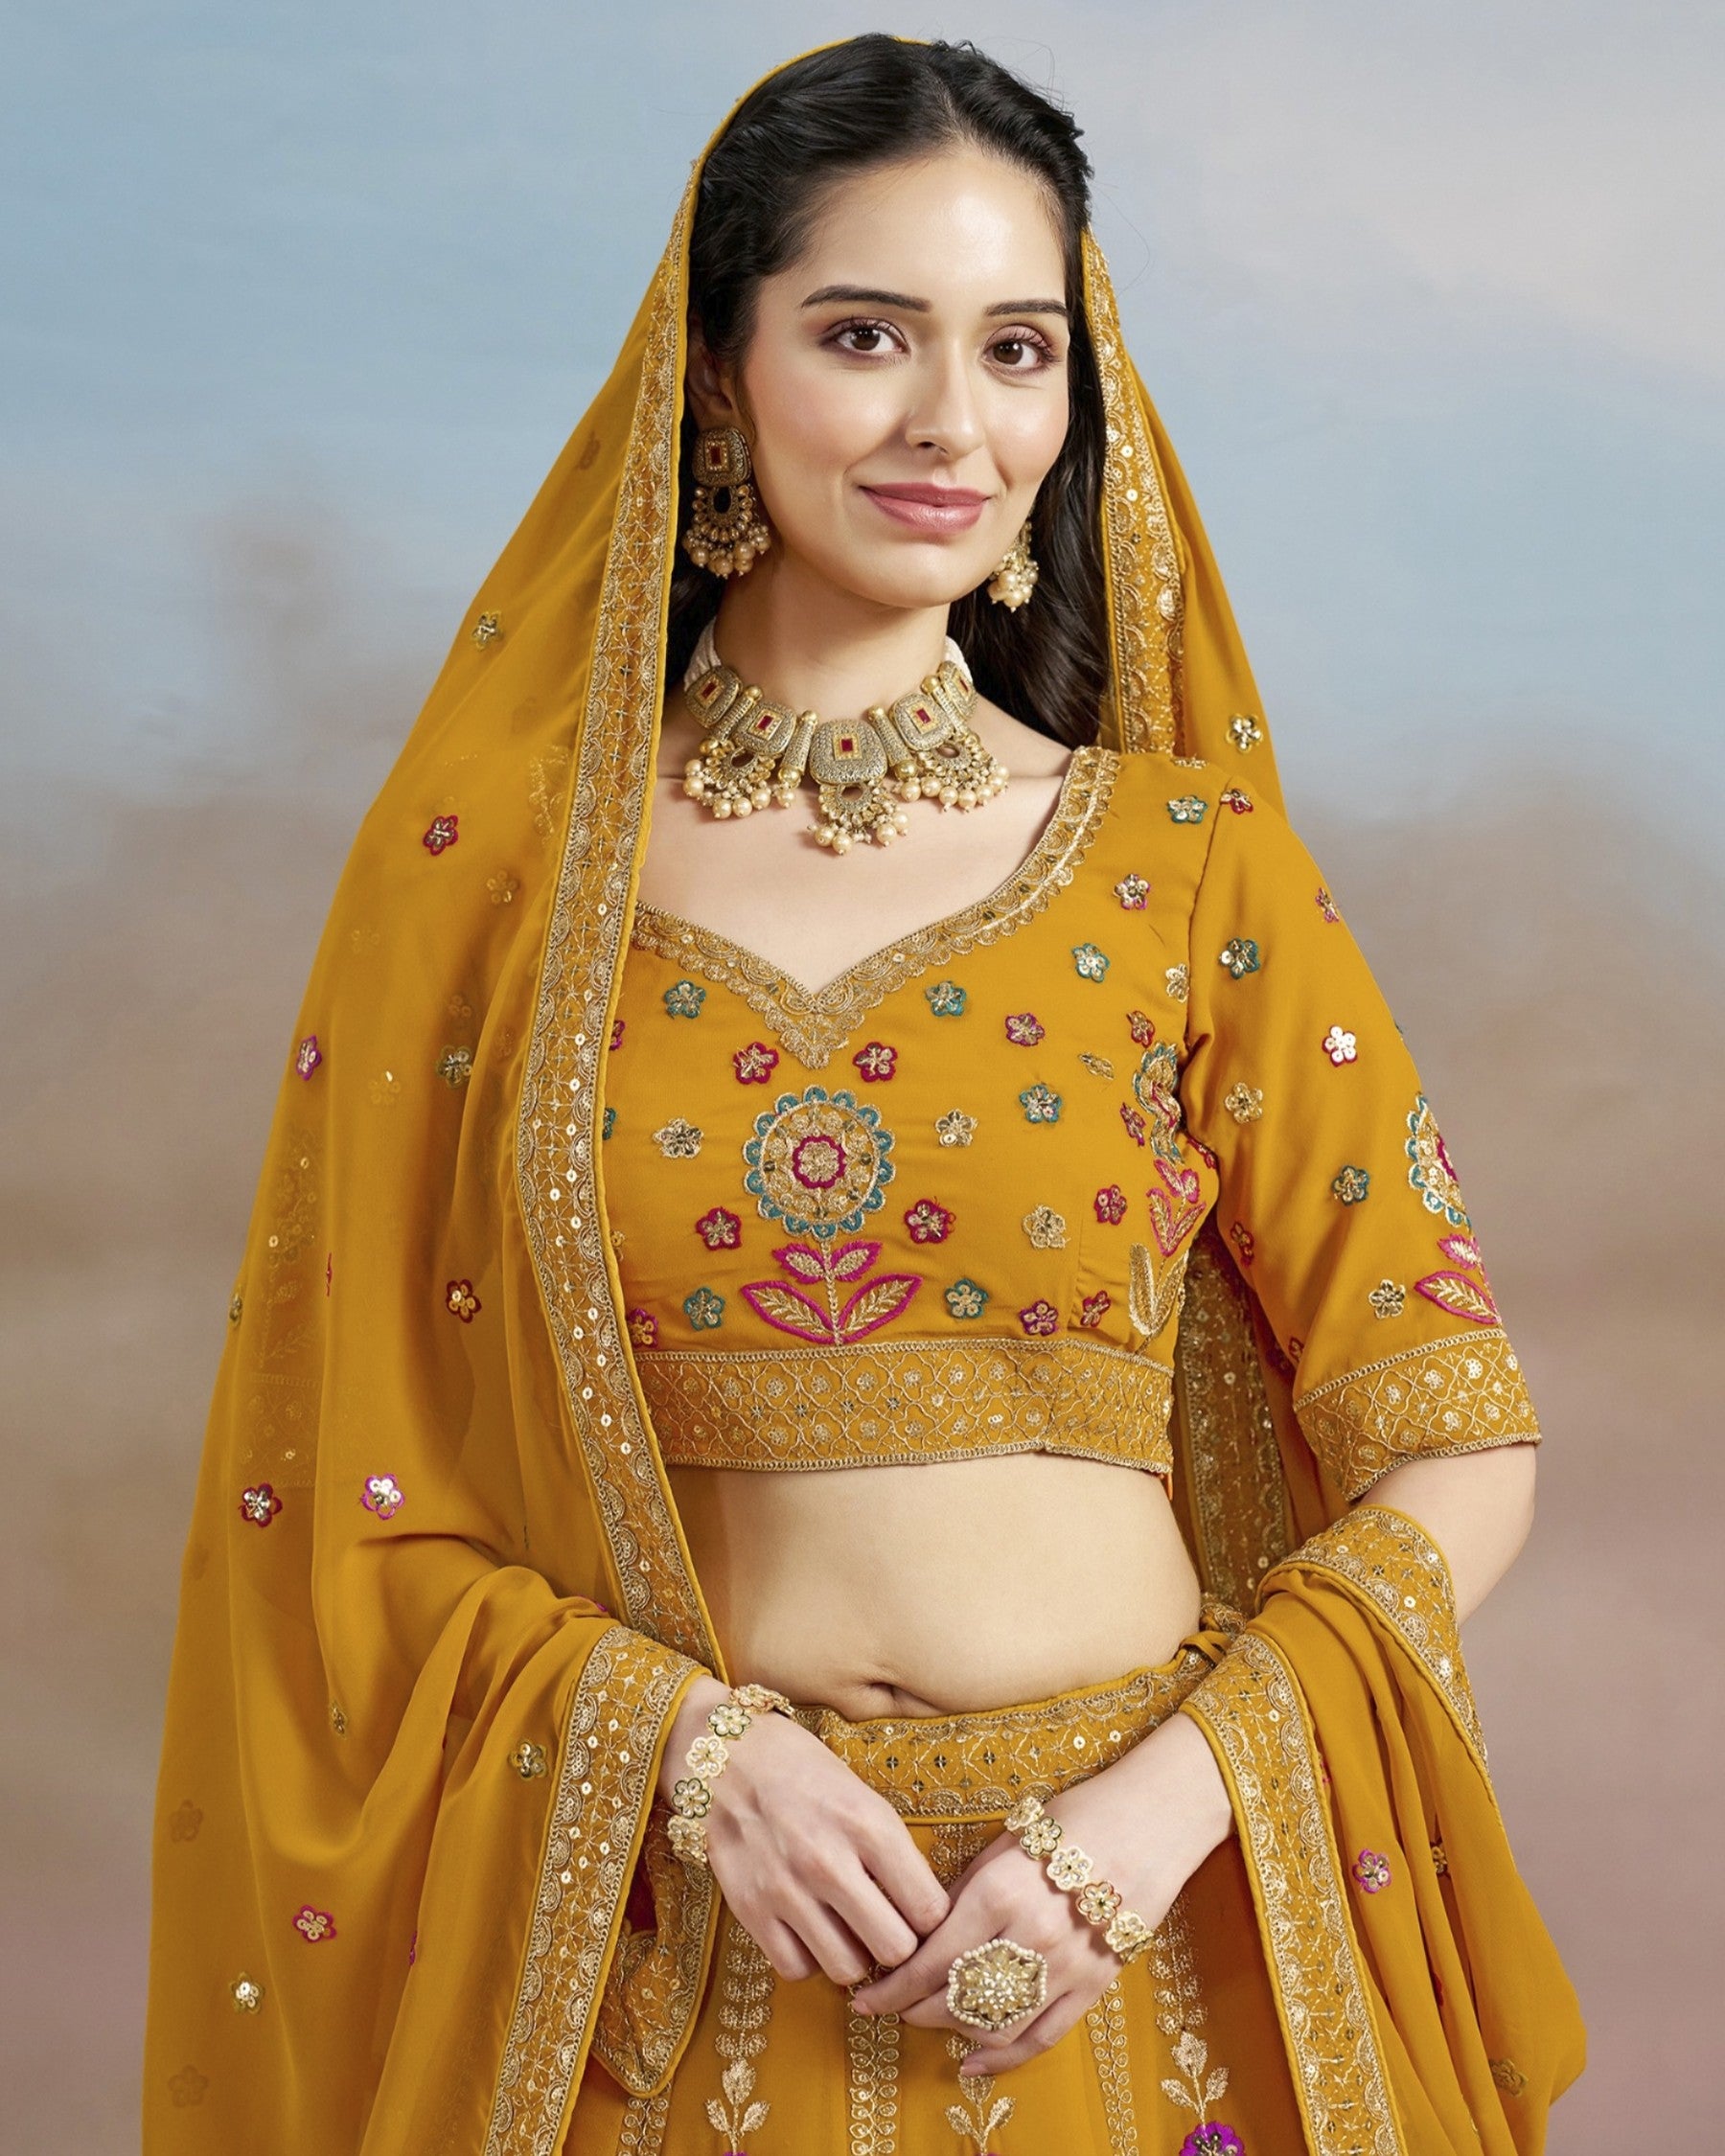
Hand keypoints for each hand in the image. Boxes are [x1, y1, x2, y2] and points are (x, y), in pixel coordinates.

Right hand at [658, 1677, 949, 1985]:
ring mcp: (786, 1889)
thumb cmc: (806, 1773)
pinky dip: (807, 1958)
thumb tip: (922, 1915)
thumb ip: (893, 1854)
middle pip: (894, 1950)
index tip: (919, 1912)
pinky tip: (808, 1929)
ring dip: (852, 1955)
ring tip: (845, 1928)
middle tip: (886, 1927)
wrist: (728, 1756)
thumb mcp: (864, 1797)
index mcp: (869, 1825)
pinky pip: (796, 1969)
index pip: (929, 1910)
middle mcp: (829, 1861)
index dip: (931, 1919)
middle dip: (897, 1944)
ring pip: (847, 1969)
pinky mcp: (750, 1910)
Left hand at [850, 1710, 1232, 2073]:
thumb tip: (925, 1929)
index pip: (931, 1961)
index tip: (867, 1997)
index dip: (893, 1989)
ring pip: (994, 2026)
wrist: (1152, 1821)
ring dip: (952, 2032)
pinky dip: (1002, 2058)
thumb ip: (966, 1888)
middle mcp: (1030, 1937)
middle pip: (956, 1999)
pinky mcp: (1094, 1985)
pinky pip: (1042, 2037)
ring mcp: (1066, 1968)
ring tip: (930, 2020)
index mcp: (999, 1893)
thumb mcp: (1008, 1839)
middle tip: (892, 2006)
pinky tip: (972, 2061)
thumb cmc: (1076, 1817)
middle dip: (914, 2010)